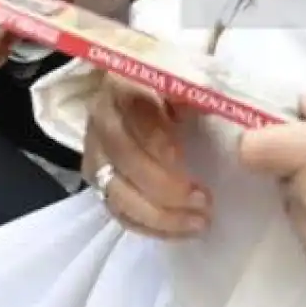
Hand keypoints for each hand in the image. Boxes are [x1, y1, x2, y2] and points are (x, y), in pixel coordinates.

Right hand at [81, 74, 209, 238]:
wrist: (137, 91)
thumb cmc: (169, 85)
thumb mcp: (183, 76)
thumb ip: (193, 89)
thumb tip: (210, 103)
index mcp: (122, 86)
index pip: (133, 114)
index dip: (156, 139)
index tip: (183, 158)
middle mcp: (102, 120)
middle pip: (123, 159)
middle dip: (163, 186)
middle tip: (204, 200)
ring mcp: (95, 153)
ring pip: (116, 193)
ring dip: (159, 215)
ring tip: (199, 222)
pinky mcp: (98, 181)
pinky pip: (118, 213)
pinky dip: (150, 227)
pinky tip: (180, 230)